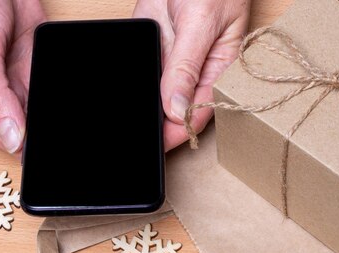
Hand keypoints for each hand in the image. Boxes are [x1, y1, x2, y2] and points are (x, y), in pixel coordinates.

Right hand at [0, 0, 45, 153]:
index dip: (19, 143)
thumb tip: (10, 139)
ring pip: (35, 107)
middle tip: (52, 128)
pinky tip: (56, 88)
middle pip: (17, 123)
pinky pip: (45, 85)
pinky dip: (52, 87)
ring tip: (53, 101)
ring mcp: (8, 78)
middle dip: (36, 126)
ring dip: (46, 107)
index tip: (42, 148)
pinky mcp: (28, 64)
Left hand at [133, 0, 250, 149]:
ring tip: (124, 124)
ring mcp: (171, 64)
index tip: (159, 144)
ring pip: (154, 97)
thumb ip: (187, 66)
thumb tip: (175, 109)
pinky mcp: (152, 52)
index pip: (200, 111)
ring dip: (142, 107)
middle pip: (176, 110)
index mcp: (219, 71)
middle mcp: (194, 72)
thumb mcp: (201, 22)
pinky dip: (129, 85)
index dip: (179, 130)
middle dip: (158, 125)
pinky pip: (139, 75)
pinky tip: (118, 96)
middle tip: (135, 138)